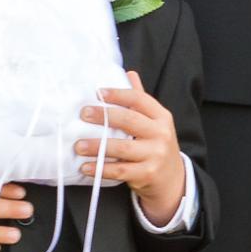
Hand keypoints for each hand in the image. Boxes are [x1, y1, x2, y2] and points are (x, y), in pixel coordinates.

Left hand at [78, 73, 185, 223]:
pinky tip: (85, 167)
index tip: (98, 92)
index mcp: (161, 117)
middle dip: (104, 116)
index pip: (139, 99)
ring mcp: (155, 155)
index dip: (118, 94)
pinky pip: (120, 170)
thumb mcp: (154, 122)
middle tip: (83, 114)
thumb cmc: (156, 145)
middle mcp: (161, 134)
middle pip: (129, 120)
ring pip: (123, 148)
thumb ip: (140, 100)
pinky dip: (101, 169)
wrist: (172, 179)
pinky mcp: (147, 174)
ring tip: (78, 145)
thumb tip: (129, 73)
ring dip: (97, 146)